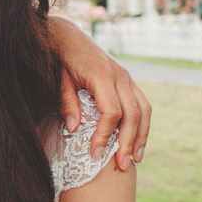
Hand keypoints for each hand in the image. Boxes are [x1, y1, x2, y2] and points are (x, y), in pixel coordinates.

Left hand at [51, 16, 150, 169]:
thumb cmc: (60, 59)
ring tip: (135, 160)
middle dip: (127, 142)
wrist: (68, 36)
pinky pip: (141, 104)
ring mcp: (126, 77)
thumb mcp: (58, 80)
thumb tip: (73, 129)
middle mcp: (120, 76)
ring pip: (143, 110)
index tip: (95, 154)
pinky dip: (142, 125)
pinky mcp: (128, 80)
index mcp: (101, 75)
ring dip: (141, 136)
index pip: (111, 111)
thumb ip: (66, 103)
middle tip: (121, 166)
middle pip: (132, 114)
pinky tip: (136, 142)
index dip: (104, 134)